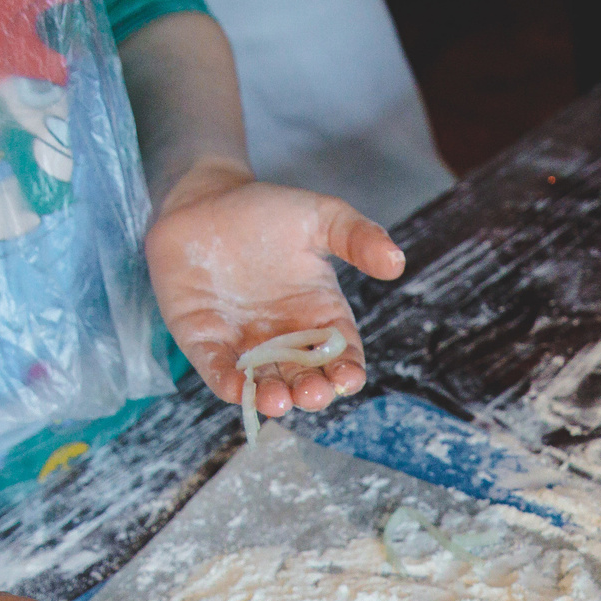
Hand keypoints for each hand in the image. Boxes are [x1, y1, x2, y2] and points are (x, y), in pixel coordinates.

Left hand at [145, 160, 405, 422]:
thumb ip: (358, 237)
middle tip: (312, 394)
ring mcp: (244, 343)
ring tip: (278, 401)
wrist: (205, 199)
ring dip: (271, 397)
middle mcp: (284, 337)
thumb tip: (397, 262)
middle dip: (310, 392)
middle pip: (304, 377)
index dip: (346, 371)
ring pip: (263, 382)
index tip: (349, 378)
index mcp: (318, 315)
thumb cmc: (266, 210)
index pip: (340, 355)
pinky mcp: (204, 340)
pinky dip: (226, 383)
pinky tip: (236, 389)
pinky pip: (217, 369)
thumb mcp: (321, 216)